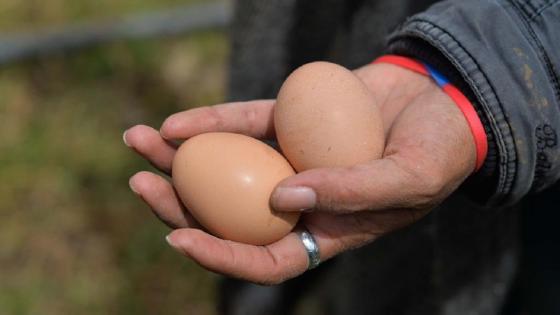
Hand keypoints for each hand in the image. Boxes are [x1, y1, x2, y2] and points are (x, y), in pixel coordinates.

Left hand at [123, 62, 475, 283]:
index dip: (222, 255)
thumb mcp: (410, 178)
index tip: (180, 237)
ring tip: (137, 140)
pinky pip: (242, 124)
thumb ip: (354, 192)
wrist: (443, 101)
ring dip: (177, 158)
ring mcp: (289, 160)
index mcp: (327, 231)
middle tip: (140, 185)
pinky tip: (174, 123)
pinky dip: (210, 123)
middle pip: (228, 214)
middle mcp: (298, 201)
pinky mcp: (287, 122)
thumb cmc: (438, 151)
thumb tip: (280, 196)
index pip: (266, 258)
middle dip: (178, 204)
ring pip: (224, 167)